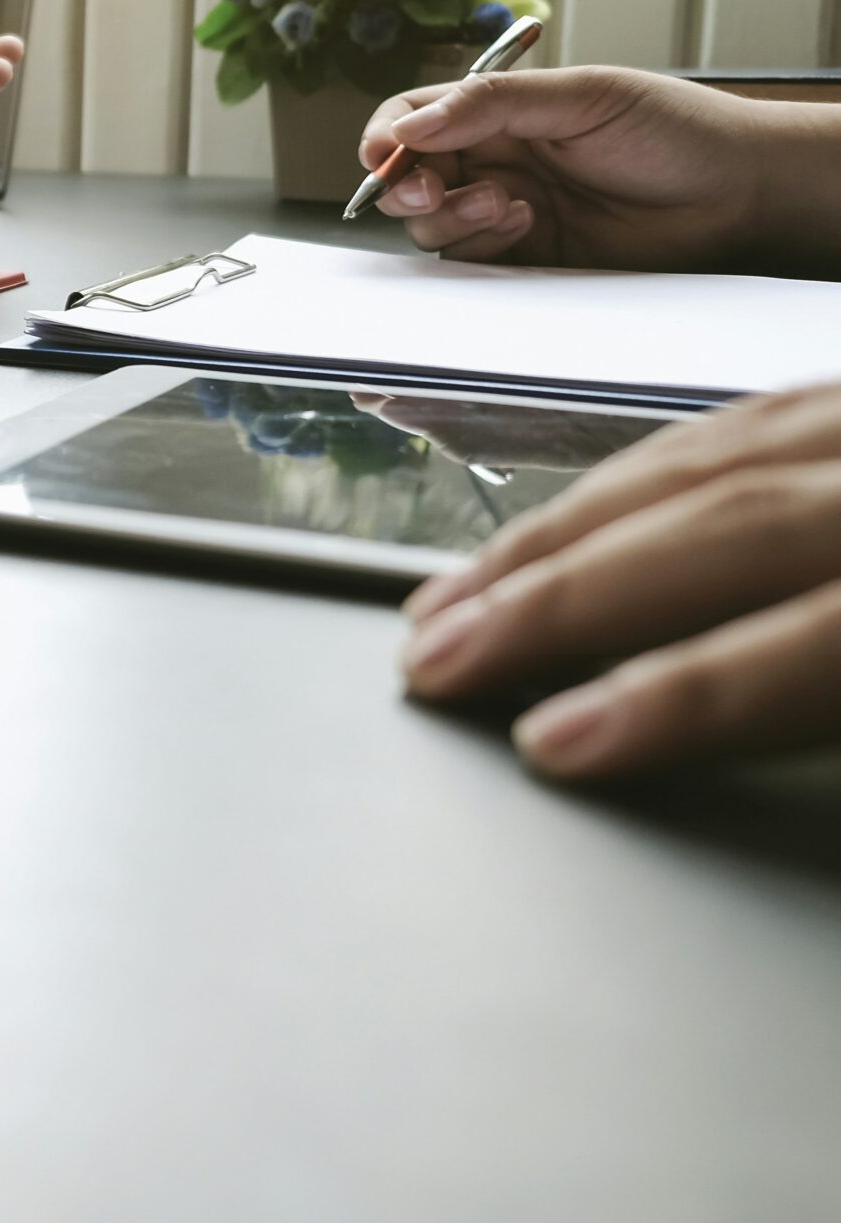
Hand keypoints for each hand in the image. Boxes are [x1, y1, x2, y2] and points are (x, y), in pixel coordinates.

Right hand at [358, 66, 840, 273]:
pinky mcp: (527, 260)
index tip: (384, 156)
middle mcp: (495, 161)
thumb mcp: (581, 97)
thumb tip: (410, 128)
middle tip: (429, 192)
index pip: (414, 121)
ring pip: (433, 227)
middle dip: (408, 188)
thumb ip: (491, 104)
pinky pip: (471, 264)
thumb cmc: (674, 129)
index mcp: (499, 112)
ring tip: (510, 206)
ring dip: (453, 218)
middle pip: (410, 179)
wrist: (739, 193)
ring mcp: (507, 211)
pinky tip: (526, 227)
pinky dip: (481, 247)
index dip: (386, 139)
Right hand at [399, 384, 840, 779]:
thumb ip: (837, 702)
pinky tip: (566, 520)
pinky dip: (625, 480)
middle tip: (438, 662)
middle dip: (557, 601)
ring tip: (457, 601)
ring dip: (558, 537)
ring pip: (699, 464)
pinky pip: (727, 423)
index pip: (814, 642)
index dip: (678, 699)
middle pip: (721, 528)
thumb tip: (769, 815)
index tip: (553, 745)